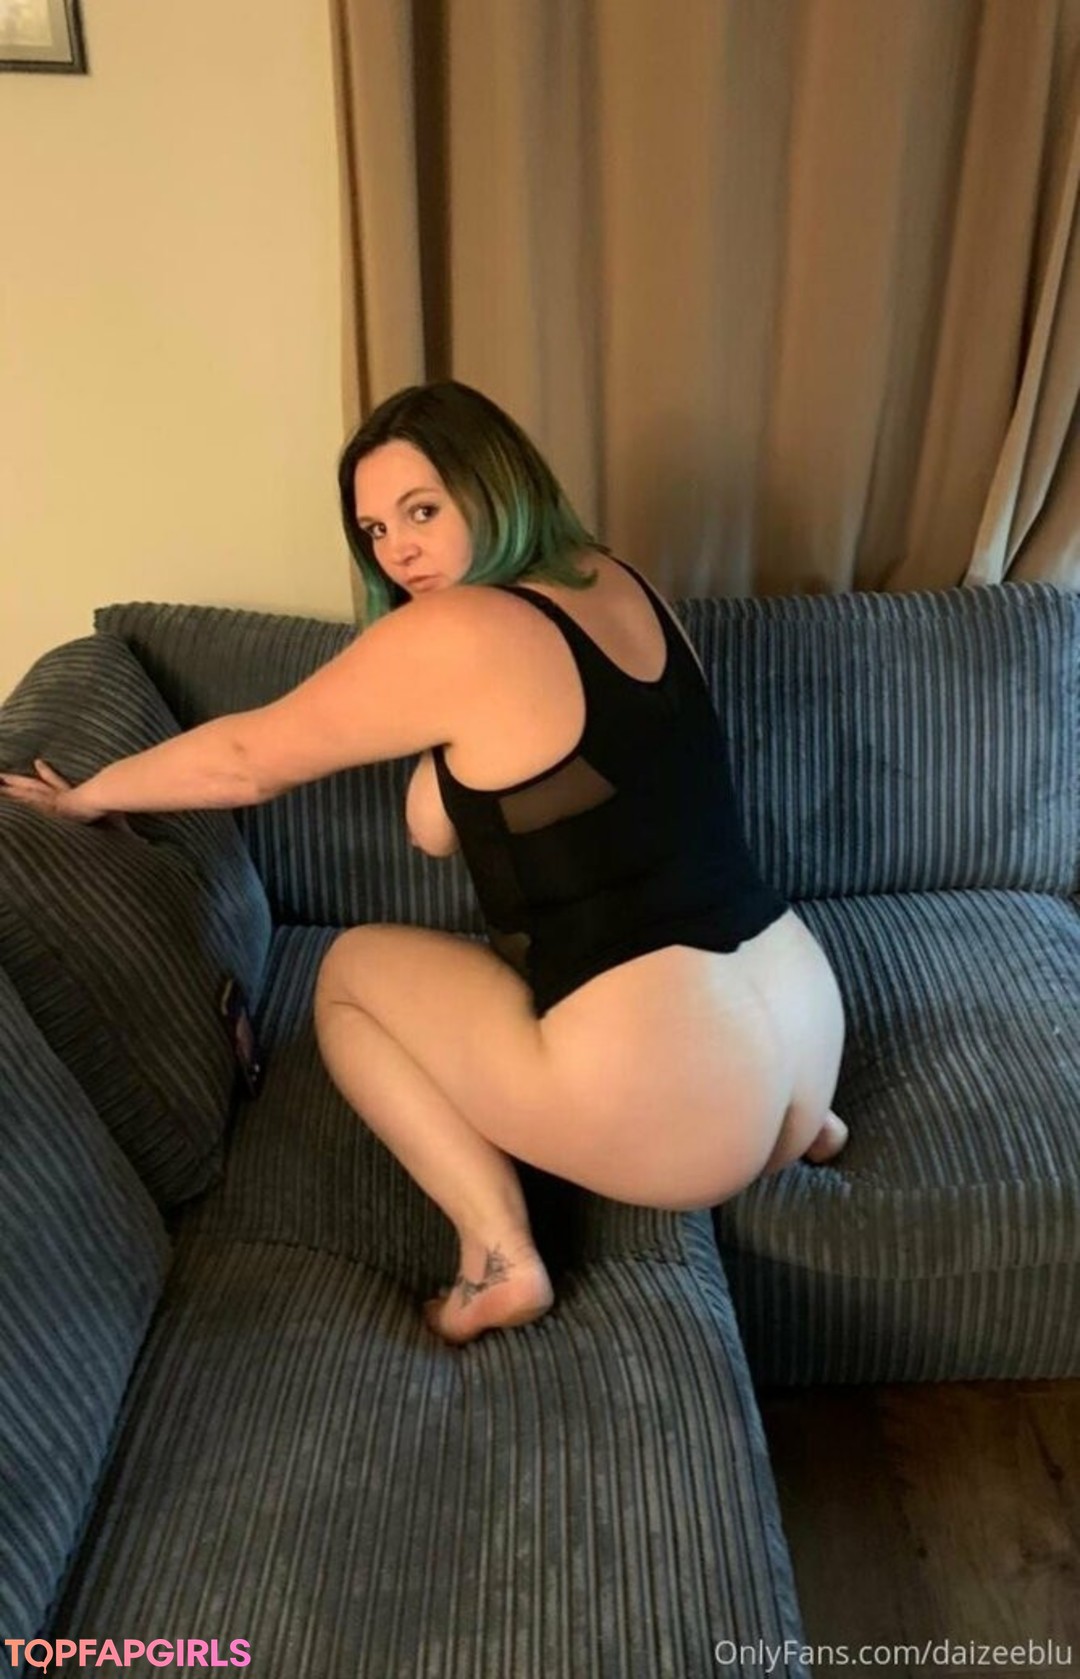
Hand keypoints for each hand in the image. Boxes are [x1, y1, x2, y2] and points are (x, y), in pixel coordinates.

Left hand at [0, 758, 125, 828]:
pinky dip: (16, 794)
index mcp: (75, 798)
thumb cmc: (117, 809)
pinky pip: (29, 800)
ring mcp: (55, 800)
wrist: (111, 794)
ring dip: (11, 787)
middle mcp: (61, 795)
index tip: (38, 763)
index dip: (48, 774)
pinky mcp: (53, 804)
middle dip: (20, 781)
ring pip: (27, 791)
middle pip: (36, 786)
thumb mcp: (121, 825)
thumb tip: (151, 845)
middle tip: (3, 774)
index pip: (58, 785)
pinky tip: (3, 789)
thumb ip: (128, 831)